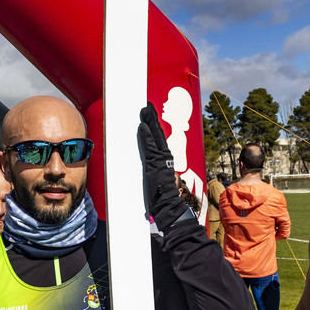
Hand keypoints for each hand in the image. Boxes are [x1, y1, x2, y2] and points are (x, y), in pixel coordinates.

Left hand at [138, 104, 186, 227]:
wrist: (168, 204)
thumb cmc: (162, 194)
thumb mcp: (156, 177)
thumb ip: (154, 167)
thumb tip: (149, 162)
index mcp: (165, 158)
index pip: (159, 138)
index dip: (154, 126)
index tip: (150, 115)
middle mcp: (165, 156)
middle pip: (158, 133)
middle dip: (152, 118)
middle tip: (147, 106)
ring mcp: (161, 159)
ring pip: (155, 136)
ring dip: (149, 122)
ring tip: (144, 110)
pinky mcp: (155, 163)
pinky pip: (150, 146)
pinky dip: (146, 136)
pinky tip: (142, 126)